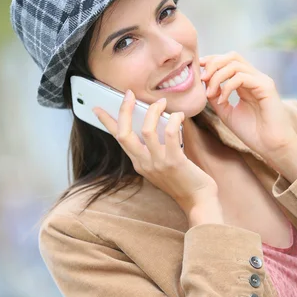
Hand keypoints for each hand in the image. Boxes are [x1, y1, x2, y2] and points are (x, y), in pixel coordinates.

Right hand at [93, 90, 218, 213]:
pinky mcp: (174, 161)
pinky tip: (179, 116)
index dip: (106, 122)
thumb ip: (154, 148)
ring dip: (153, 111)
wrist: (199, 201)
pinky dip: (174, 120)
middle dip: (124, 111)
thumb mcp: (161, 165)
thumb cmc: (184, 181)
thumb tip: (154, 121)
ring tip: (161, 102)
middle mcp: (144, 163)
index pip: (117, 139)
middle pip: (124, 133)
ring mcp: (158, 163)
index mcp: (139, 162)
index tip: (97, 108)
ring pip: (146, 130)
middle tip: (129, 94)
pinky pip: (170, 133)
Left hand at [200, 51, 296, 157]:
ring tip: (210, 94)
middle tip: (202, 79)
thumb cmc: (252, 132)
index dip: (212, 60)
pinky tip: (222, 101)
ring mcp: (262, 81)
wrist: (271, 147)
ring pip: (235, 64)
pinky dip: (227, 87)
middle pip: (232, 56)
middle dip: (213, 63)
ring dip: (217, 77)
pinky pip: (242, 77)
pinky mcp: (266, 87)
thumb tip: (204, 83)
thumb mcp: (226, 112)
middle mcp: (255, 78)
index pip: (229, 60)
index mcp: (247, 82)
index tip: (198, 69)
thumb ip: (215, 97)